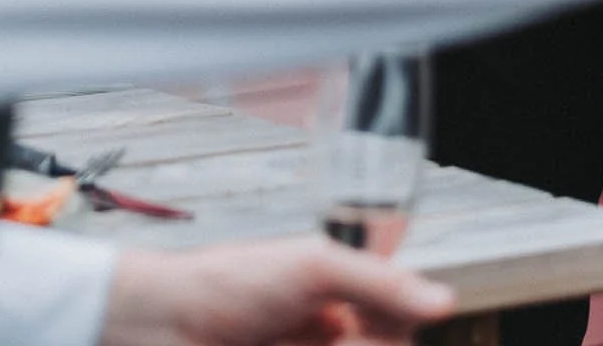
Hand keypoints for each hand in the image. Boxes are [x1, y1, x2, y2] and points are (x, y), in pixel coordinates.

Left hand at [101, 235, 455, 345]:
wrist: (158, 326)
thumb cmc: (229, 282)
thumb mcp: (311, 266)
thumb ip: (379, 281)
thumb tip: (444, 301)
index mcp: (335, 299)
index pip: (393, 323)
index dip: (392, 325)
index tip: (367, 325)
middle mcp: (326, 336)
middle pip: (377, 345)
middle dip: (367, 344)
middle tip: (330, 334)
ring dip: (351, 345)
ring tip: (293, 336)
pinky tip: (308, 338)